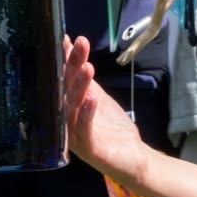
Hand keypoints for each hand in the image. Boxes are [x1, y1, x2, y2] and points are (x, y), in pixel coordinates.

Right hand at [62, 35, 149, 185]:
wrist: (132, 158)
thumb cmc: (112, 129)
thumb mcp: (98, 97)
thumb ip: (86, 80)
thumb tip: (74, 50)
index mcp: (67, 108)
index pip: (63, 80)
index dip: (64, 60)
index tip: (66, 39)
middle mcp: (66, 121)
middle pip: (65, 90)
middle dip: (72, 66)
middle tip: (79, 44)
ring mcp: (74, 136)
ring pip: (72, 108)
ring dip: (79, 86)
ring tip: (87, 66)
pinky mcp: (88, 149)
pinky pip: (84, 129)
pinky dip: (87, 113)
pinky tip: (92, 98)